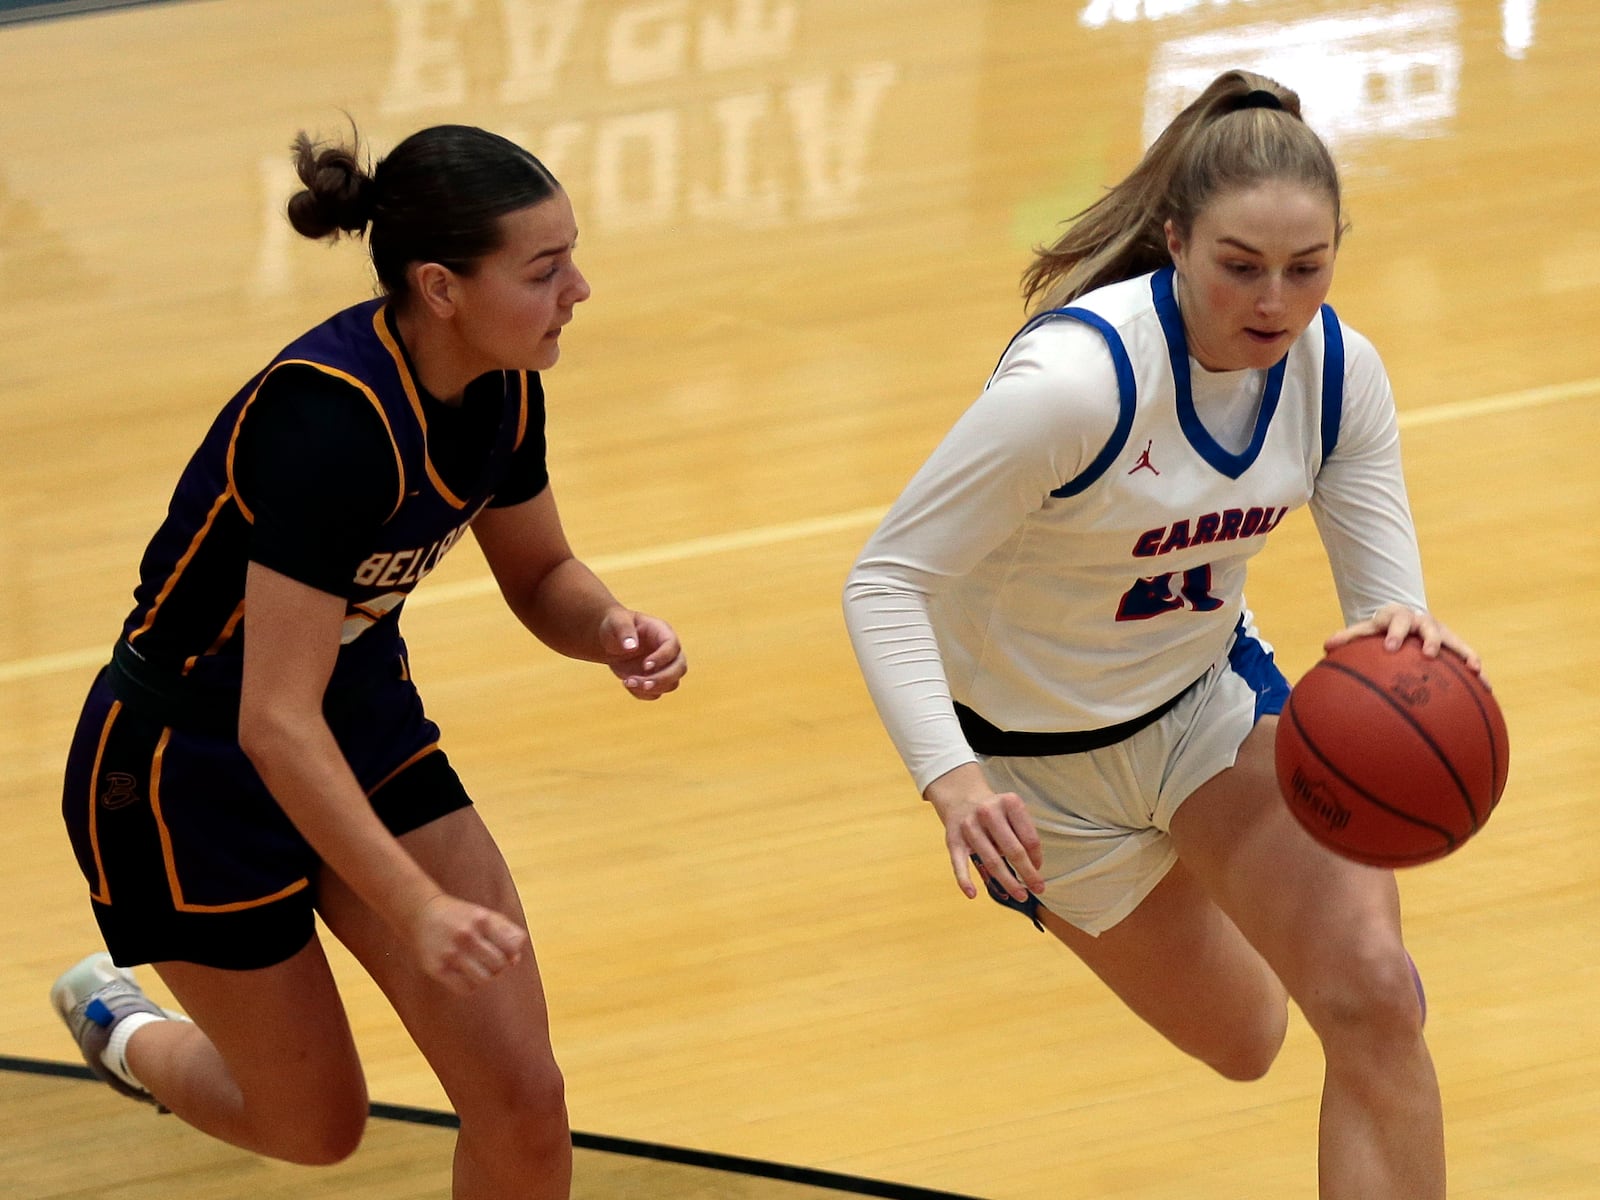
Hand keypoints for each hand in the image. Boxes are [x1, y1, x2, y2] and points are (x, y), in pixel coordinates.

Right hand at [408, 894, 528, 995]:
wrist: (422, 914)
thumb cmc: (460, 917)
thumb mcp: (486, 915)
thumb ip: (506, 932)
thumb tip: (515, 960)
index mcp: (482, 919)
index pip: (512, 947)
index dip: (511, 953)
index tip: (503, 952)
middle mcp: (467, 936)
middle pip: (499, 965)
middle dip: (498, 967)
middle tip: (489, 962)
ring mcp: (451, 953)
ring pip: (484, 979)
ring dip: (485, 977)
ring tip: (478, 969)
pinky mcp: (438, 968)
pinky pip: (465, 988)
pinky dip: (469, 985)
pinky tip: (464, 974)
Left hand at [598, 609, 686, 699]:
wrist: (610, 640)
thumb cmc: (616, 624)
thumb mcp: (617, 621)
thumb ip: (624, 630)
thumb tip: (631, 646)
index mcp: (663, 632)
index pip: (673, 646)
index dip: (663, 658)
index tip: (645, 666)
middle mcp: (669, 651)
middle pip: (680, 668)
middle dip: (663, 679)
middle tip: (644, 684)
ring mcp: (663, 667)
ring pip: (671, 684)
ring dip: (652, 688)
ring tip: (627, 682)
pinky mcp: (654, 680)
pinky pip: (656, 693)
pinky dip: (642, 693)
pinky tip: (626, 683)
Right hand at [923, 763, 1044, 900]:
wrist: (961, 796)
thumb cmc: (994, 810)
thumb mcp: (1012, 811)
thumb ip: (1022, 834)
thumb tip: (1032, 868)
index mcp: (1009, 803)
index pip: (1030, 838)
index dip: (1037, 857)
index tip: (1038, 868)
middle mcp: (988, 812)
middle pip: (1013, 850)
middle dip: (1028, 873)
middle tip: (1038, 888)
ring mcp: (969, 826)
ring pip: (991, 861)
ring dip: (1007, 882)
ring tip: (1020, 895)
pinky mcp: (953, 839)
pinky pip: (959, 863)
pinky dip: (964, 880)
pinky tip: (973, 894)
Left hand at [1325, 602, 1485, 679]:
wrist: (1406, 615)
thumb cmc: (1382, 628)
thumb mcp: (1367, 629)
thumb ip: (1349, 638)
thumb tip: (1327, 647)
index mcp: (1400, 619)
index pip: (1396, 622)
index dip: (1394, 634)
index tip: (1390, 647)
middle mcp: (1424, 624)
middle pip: (1430, 629)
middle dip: (1430, 640)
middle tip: (1429, 653)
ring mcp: (1443, 635)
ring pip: (1458, 644)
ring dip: (1467, 656)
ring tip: (1476, 671)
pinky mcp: (1456, 647)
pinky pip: (1469, 660)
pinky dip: (1480, 674)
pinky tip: (1489, 691)